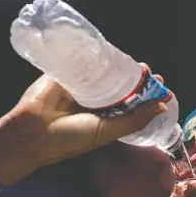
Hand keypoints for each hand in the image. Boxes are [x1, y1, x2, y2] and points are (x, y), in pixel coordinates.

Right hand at [0, 63, 165, 183]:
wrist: (33, 131)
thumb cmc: (71, 139)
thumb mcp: (108, 132)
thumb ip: (134, 120)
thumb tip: (161, 107)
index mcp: (107, 119)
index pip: (132, 104)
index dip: (147, 97)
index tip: (161, 89)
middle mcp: (97, 103)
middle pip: (122, 87)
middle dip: (137, 81)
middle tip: (150, 73)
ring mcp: (83, 88)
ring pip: (107, 74)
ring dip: (121, 69)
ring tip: (137, 66)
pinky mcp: (69, 75)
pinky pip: (87, 65)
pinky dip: (99, 60)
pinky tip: (114, 57)